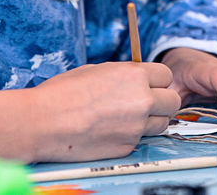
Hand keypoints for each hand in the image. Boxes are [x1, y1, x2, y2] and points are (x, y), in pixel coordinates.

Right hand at [0, 62, 180, 162]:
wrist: (44, 122)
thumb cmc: (62, 93)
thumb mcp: (95, 70)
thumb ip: (121, 74)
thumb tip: (133, 78)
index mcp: (134, 75)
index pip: (166, 75)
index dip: (156, 81)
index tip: (148, 85)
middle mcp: (142, 100)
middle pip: (172, 101)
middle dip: (162, 101)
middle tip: (145, 103)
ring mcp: (136, 126)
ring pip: (162, 124)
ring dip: (151, 120)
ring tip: (127, 118)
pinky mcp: (127, 147)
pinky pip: (140, 140)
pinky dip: (130, 136)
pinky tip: (110, 131)